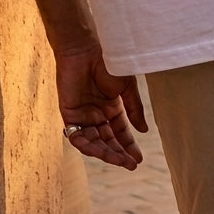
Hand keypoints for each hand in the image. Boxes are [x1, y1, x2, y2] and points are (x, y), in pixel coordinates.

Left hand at [57, 45, 147, 170]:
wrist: (86, 50)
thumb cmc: (108, 63)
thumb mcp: (127, 87)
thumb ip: (134, 109)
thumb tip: (144, 130)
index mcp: (112, 108)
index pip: (121, 132)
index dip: (129, 146)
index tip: (138, 159)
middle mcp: (97, 115)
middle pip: (108, 141)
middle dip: (119, 153)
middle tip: (130, 164)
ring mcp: (83, 116)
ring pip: (94, 142)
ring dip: (105, 152)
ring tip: (118, 160)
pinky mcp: (69, 115)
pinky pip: (77, 136)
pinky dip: (86, 145)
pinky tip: (98, 151)